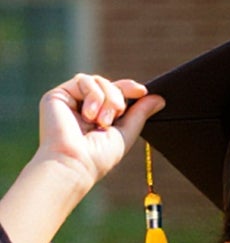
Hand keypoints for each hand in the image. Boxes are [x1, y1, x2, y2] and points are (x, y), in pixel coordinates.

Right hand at [34, 75, 158, 193]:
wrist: (75, 162)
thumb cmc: (99, 156)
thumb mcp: (126, 133)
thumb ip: (140, 114)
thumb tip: (159, 98)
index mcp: (98, 116)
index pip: (115, 93)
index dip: (129, 88)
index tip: (142, 91)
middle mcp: (83, 107)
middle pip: (108, 84)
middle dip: (118, 98)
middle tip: (115, 117)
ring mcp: (70, 100)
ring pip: (97, 81)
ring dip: (107, 98)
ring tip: (102, 121)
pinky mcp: (57, 95)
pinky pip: (83, 80)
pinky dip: (93, 95)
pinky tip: (89, 115)